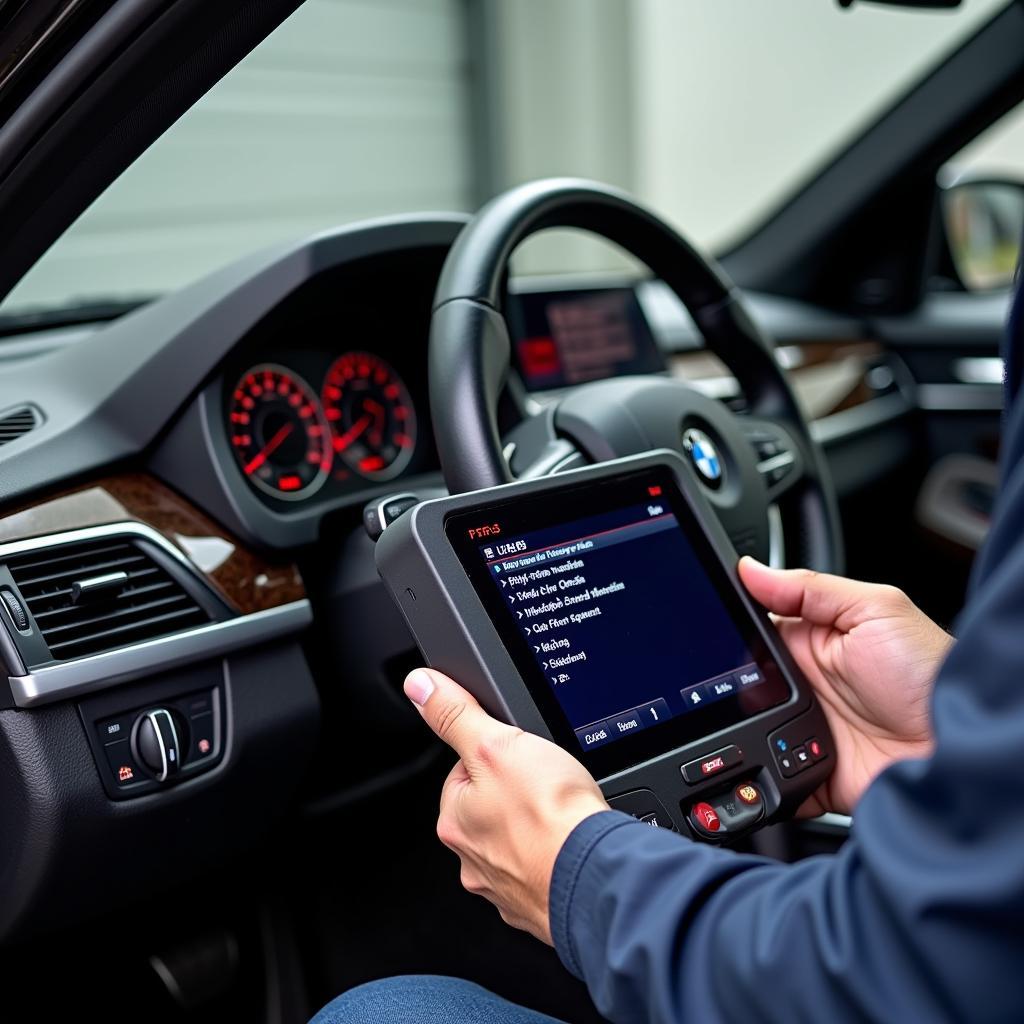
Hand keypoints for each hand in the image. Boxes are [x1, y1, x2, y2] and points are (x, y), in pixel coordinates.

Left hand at [403, 668, 607, 943]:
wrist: (597, 874)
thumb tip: (420, 686)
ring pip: (518, 841)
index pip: (464, 774)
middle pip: (490, 807)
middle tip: (546, 785)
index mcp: (455, 821)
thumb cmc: (551, 815)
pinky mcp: (540, 906)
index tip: (518, 756)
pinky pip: (544, 869)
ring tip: (562, 814)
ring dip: (537, 828)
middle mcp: (472, 860)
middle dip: (516, 794)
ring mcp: (506, 887)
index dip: (494, 756)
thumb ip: (456, 714)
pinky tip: (571, 842)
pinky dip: (556, 856)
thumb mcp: (496, 744)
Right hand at [739, 557, 953, 815]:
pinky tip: (761, 761)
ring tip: (758, 719)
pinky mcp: (808, 776)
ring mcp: (802, 732)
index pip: (754, 628)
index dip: (729, 627)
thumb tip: (750, 569)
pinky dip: (755, 773)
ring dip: (740, 726)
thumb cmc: (933, 676)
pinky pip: (766, 776)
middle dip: (727, 682)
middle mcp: (803, 687)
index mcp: (813, 641)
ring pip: (745, 729)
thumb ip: (810, 589)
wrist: (963, 753)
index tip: (709, 623)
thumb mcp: (877, 610)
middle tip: (738, 680)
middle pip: (741, 682)